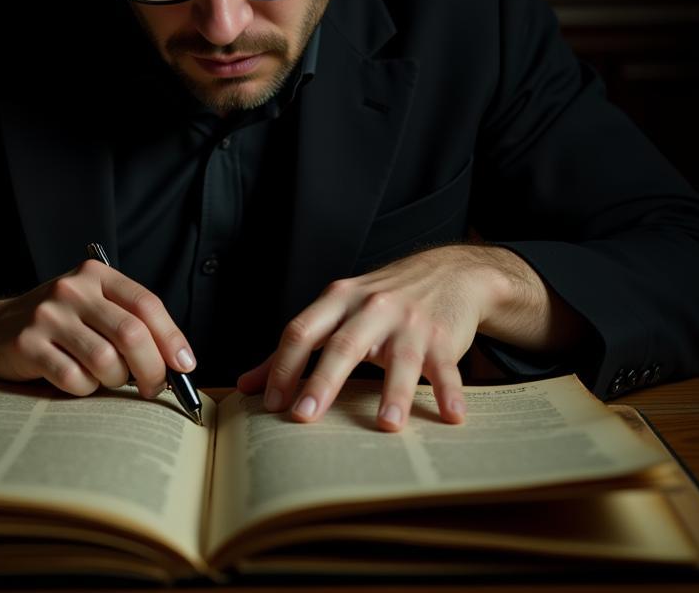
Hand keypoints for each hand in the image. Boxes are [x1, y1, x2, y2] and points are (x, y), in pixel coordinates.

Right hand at [0, 259, 195, 399]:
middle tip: (155, 388)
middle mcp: (72, 289)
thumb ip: (129, 323)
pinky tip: (77, 382)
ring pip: (105, 360)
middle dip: (152, 369)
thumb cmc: (56, 324)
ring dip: (115, 381)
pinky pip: (74, 379)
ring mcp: (48, 315)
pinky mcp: (27, 344)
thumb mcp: (91, 308)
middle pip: (131, 334)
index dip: (171, 337)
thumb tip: (176, 362)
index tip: (185, 365)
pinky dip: (84, 390)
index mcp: (95, 275)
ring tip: (107, 380)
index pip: (146, 304)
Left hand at [236, 244, 517, 430]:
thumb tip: (248, 384)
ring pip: (399, 359)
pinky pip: (446, 368)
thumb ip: (296, 346)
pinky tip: (451, 415)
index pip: (302, 331)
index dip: (283, 365)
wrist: (448, 273)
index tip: (271, 402)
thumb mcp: (337, 309)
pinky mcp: (443, 338)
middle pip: (343, 345)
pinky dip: (450, 392)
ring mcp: (409, 323)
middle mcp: (372, 308)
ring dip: (394, 392)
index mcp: (339, 300)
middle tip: (304, 416)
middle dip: (322, 381)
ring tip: (386, 425)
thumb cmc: (382, 299)